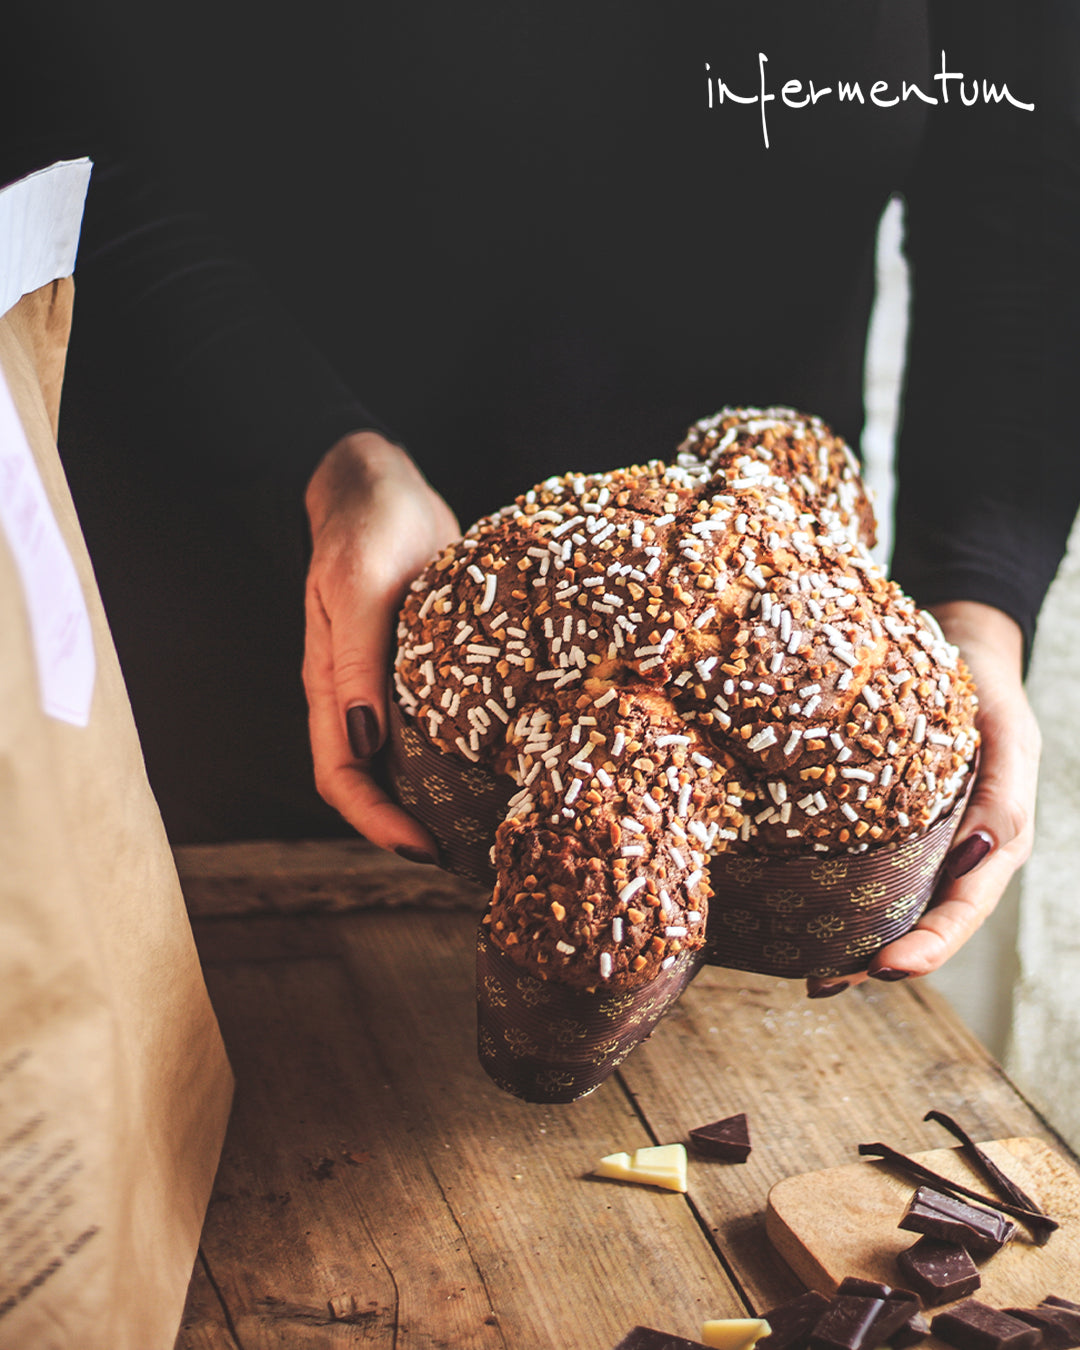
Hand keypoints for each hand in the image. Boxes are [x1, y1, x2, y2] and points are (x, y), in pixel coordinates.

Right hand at [303, 431, 458, 857]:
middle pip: (376, 784)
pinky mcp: (431, 667)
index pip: (341, 776)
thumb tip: (364, 742)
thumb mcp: (359, 585)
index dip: (375, 822)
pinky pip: (442, 724)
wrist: (385, 487)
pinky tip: (507, 762)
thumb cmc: (366, 528)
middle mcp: (361, 696)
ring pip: (410, 761)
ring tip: (491, 826)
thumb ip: (356, 659)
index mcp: (332, 685)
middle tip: (469, 857)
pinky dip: (467, 752)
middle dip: (411, 828)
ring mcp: (395, 684)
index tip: (423, 850)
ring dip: (441, 799)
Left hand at [807, 601, 1039, 996]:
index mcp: (997, 840)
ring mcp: (925, 841)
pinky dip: (842, 895)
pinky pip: (871, 867)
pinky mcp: (890, 822)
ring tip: (811, 973)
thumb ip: (1005, 791)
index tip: (885, 967)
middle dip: (881, 960)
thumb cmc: (985, 687)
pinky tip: (804, 913)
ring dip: (857, 942)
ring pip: (894, 905)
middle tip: (827, 983)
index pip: (965, 908)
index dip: (930, 945)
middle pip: (924, 922)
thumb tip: (981, 852)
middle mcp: (959, 851)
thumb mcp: (1009, 731)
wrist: (959, 647)